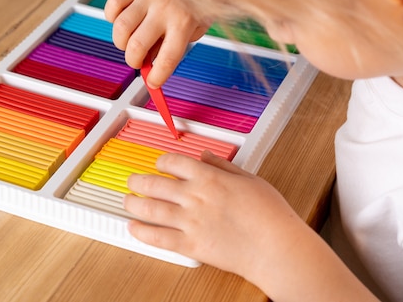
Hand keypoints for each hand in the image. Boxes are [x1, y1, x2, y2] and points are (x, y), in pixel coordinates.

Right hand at [104, 0, 209, 87]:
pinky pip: (113, 3)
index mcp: (184, 22)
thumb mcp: (197, 26)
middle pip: (137, 45)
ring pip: (120, 27)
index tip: (153, 83)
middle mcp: (164, 8)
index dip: (157, 77)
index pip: (167, 58)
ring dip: (120, 42)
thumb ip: (175, 44)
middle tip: (137, 61)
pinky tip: (121, 19)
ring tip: (128, 41)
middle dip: (133, 61)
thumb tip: (149, 60)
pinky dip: (111, 16)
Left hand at [123, 150, 304, 278]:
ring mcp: (190, 222)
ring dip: (133, 203)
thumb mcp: (250, 179)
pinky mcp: (190, 246)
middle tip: (132, 180)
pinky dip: (141, 232)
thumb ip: (224, 166)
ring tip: (126, 200)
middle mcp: (195, 197)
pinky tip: (133, 227)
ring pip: (150, 209)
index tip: (159, 164)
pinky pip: (158, 238)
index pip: (174, 163)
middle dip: (139, 180)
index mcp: (209, 178)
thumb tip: (206, 155)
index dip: (162, 162)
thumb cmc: (270, 214)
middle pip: (155, 184)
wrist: (276, 247)